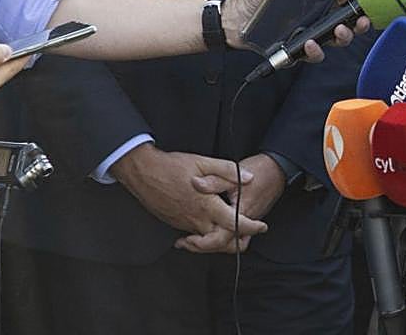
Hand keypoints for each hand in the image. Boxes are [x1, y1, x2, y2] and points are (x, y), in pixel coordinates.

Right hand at [113, 144, 266, 253]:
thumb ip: (228, 171)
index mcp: (206, 204)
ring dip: (221, 240)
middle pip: (221, 241)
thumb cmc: (172, 166)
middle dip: (237, 242)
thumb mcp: (203, 162)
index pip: (234, 223)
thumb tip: (249, 178)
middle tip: (249, 235)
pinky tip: (212, 227)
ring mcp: (184, 223)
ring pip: (207, 241)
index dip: (251, 226)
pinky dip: (206, 237)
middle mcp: (196, 218)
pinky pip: (194, 235)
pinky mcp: (175, 223)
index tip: (262, 226)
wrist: (142, 173)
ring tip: (234, 233)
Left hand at [180, 153, 284, 252]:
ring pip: (233, 244)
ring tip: (197, 241)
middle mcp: (246, 221)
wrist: (278, 168)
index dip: (202, 243)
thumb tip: (195, 183)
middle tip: (186, 243)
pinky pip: (239, 236)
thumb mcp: (233, 172)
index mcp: (239, 212)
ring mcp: (251, 221)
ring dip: (215, 245)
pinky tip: (215, 231)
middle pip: (225, 246)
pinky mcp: (252, 219)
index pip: (220, 238)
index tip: (187, 240)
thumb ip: (213, 181)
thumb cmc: (258, 170)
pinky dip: (227, 238)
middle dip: (204, 248)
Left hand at [224, 0, 370, 57]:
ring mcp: (311, 35)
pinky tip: (309, 44)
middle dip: (359, 21)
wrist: (236, 20)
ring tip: (338, 30)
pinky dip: (315, 51)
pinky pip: (312, 54)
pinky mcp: (299, 51)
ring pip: (336, 40)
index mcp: (317, 0)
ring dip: (343, 37)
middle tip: (359, 17)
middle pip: (348, 21)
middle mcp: (318, 18)